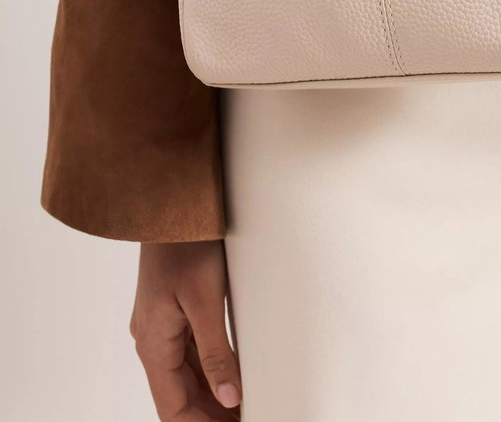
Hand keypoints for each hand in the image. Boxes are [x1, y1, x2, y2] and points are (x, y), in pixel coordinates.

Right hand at [130, 240, 241, 420]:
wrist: (173, 201)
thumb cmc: (185, 243)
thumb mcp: (205, 301)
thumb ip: (216, 353)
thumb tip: (230, 397)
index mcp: (153, 344)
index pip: (174, 409)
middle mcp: (153, 338)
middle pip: (180, 394)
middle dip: (211, 414)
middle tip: (247, 417)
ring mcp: (163, 324)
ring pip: (187, 374)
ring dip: (212, 393)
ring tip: (244, 405)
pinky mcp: (175, 308)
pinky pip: (191, 350)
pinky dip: (211, 367)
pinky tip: (233, 373)